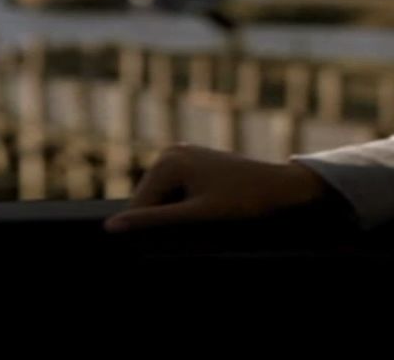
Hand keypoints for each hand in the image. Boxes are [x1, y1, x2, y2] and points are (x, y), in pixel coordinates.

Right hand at [104, 145, 342, 231]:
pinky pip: (178, 194)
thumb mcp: (197, 216)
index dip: (151, 232)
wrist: (282, 188)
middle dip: (165, 223)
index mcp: (167, 161)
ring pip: (164, 201)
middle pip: (149, 203)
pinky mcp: (195, 164)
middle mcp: (171, 152)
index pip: (139, 208)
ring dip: (177, 218)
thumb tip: (111, 228)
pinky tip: (209, 212)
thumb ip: (154, 221)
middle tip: (200, 230)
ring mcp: (183, 155)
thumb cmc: (244, 201)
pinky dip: (186, 209)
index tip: (177, 241)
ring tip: (209, 219)